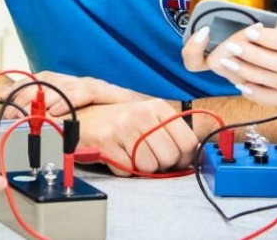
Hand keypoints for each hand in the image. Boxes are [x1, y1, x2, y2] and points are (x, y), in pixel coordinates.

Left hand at [23, 71, 144, 117]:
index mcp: (69, 85)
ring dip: (43, 98)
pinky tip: (57, 111)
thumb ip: (58, 121)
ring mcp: (92, 85)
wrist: (147, 114)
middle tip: (11, 107)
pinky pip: (84, 93)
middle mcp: (78, 82)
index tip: (5, 98)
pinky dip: (68, 101)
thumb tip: (31, 127)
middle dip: (27, 93)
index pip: (41, 80)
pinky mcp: (107, 91)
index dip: (21, 87)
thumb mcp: (78, 119)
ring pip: (62, 85)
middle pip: (47, 80)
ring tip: (30, 110)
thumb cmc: (111, 118)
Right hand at [75, 98, 200, 174]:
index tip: (177, 161)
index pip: (187, 141)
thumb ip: (171, 133)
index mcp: (157, 107)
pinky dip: (122, 169)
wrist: (84, 119)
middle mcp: (142, 113)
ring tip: (129, 154)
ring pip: (149, 166)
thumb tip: (192, 157)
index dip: (184, 158)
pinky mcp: (106, 141)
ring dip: (140, 168)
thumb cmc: (120, 122)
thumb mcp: (149, 119)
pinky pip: (126, 170)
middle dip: (160, 165)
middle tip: (147, 157)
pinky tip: (116, 155)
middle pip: (169, 157)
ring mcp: (123, 126)